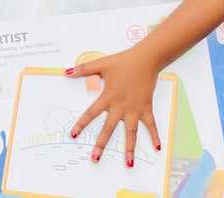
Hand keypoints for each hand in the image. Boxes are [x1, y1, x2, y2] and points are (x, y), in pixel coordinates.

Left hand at [67, 47, 162, 166]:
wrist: (146, 59)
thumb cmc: (123, 62)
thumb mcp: (101, 64)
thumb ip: (83, 69)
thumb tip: (66, 72)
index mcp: (108, 97)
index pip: (91, 113)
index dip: (81, 124)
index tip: (73, 135)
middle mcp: (121, 106)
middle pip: (109, 128)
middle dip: (101, 144)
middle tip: (95, 158)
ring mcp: (135, 109)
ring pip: (131, 132)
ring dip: (130, 148)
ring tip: (128, 163)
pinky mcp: (146, 108)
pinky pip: (151, 125)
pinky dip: (155, 135)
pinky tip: (157, 148)